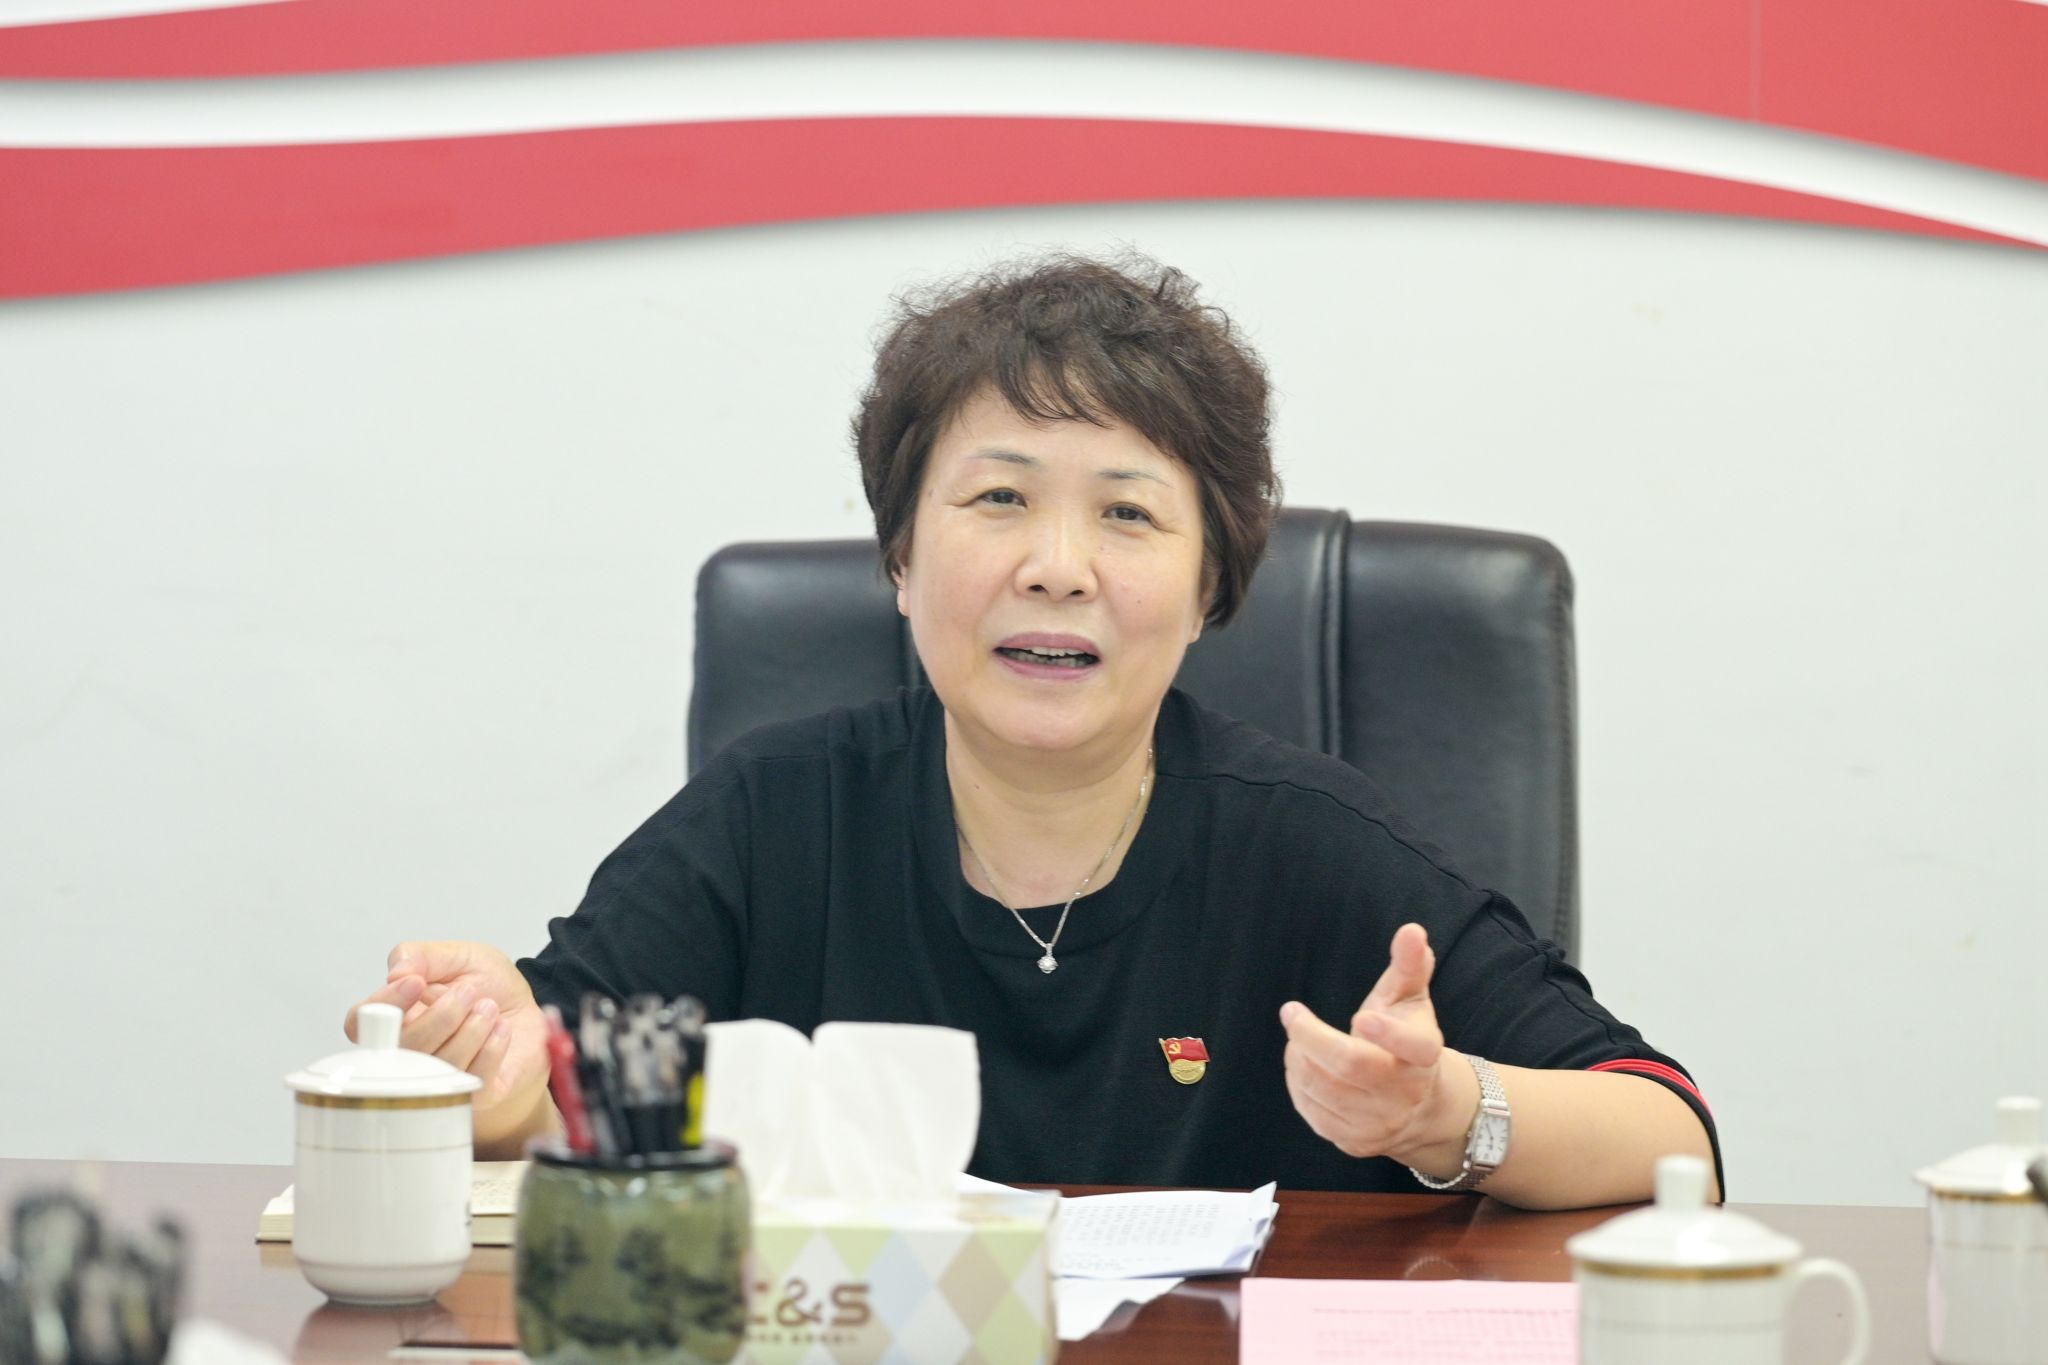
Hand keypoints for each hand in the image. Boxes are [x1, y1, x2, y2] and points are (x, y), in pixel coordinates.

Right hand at [343, 941, 550, 1146]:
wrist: (528, 1010)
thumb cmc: (485, 984)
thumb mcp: (458, 956)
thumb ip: (422, 955)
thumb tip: (397, 972)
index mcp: (394, 1017)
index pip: (360, 1022)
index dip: (384, 1004)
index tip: (416, 983)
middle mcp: (408, 1053)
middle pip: (403, 1050)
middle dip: (440, 1017)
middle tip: (468, 992)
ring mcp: (438, 1079)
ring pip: (439, 1067)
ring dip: (470, 1031)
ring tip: (489, 1008)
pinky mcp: (473, 1094)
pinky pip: (474, 1080)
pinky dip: (492, 1049)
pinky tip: (501, 1030)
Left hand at [1280, 922, 1463, 1166]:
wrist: (1423, 1111)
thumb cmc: (1408, 1042)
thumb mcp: (1411, 1002)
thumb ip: (1409, 966)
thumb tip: (1411, 930)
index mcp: (1424, 1056)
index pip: (1415, 1048)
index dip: (1389, 1034)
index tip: (1361, 1017)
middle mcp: (1405, 1094)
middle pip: (1351, 1066)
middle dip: (1311, 1036)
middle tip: (1292, 1014)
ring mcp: (1379, 1122)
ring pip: (1323, 1088)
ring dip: (1299, 1058)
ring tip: (1299, 1040)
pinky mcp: (1354, 1141)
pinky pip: (1311, 1111)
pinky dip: (1298, 1084)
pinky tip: (1303, 1067)